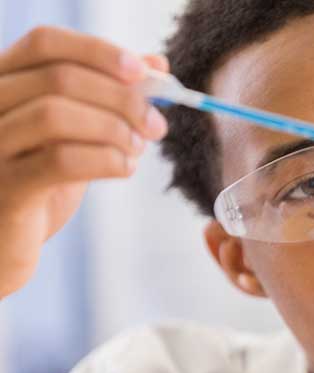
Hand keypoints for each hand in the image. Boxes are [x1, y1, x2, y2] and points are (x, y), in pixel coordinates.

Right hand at [0, 26, 168, 297]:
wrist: (5, 247)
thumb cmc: (40, 184)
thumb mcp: (75, 134)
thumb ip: (109, 97)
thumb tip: (156, 65)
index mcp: (2, 82)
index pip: (45, 43)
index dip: (99, 51)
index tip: (142, 72)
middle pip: (60, 77)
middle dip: (123, 98)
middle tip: (157, 124)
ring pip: (56, 114)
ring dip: (115, 129)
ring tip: (138, 148)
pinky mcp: (4, 188)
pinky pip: (61, 160)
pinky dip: (107, 160)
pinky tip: (126, 168)